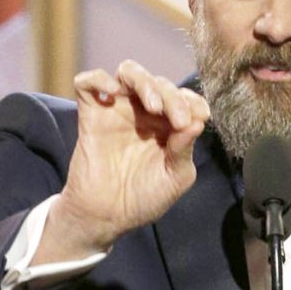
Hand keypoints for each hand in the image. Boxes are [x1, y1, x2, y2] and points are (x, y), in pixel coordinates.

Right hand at [40, 62, 211, 259]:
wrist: (106, 217)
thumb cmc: (143, 199)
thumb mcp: (174, 179)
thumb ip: (185, 149)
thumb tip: (199, 122)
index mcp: (167, 125)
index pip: (183, 98)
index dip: (193, 102)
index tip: (201, 116)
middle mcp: (143, 112)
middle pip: (158, 83)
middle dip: (172, 97)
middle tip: (177, 120)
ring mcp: (117, 109)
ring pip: (129, 72)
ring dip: (143, 81)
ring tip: (152, 105)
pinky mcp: (92, 114)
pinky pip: (89, 82)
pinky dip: (99, 78)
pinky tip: (113, 93)